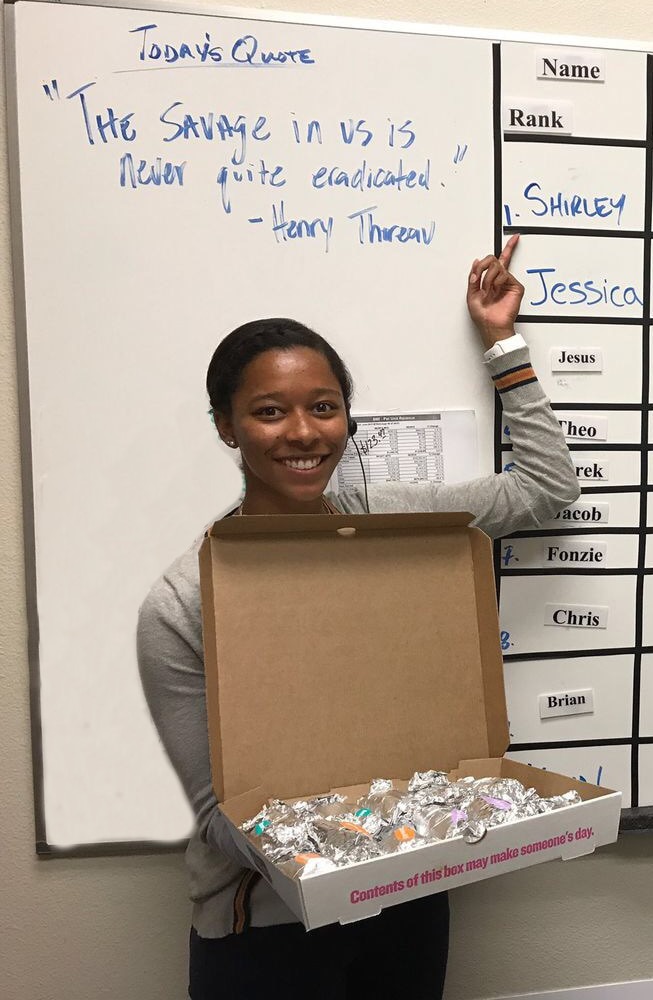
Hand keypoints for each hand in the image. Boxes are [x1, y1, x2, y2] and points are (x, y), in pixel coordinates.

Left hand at [466, 234, 523, 349]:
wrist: (491, 325)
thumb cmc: (483, 315)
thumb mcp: (471, 294)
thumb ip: (473, 277)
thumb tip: (476, 262)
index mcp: (491, 281)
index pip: (498, 261)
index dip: (508, 248)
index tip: (515, 238)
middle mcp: (500, 280)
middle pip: (494, 259)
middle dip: (483, 266)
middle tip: (478, 278)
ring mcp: (508, 282)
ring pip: (497, 266)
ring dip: (487, 278)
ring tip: (487, 290)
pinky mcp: (516, 286)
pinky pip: (504, 274)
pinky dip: (496, 281)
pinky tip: (494, 291)